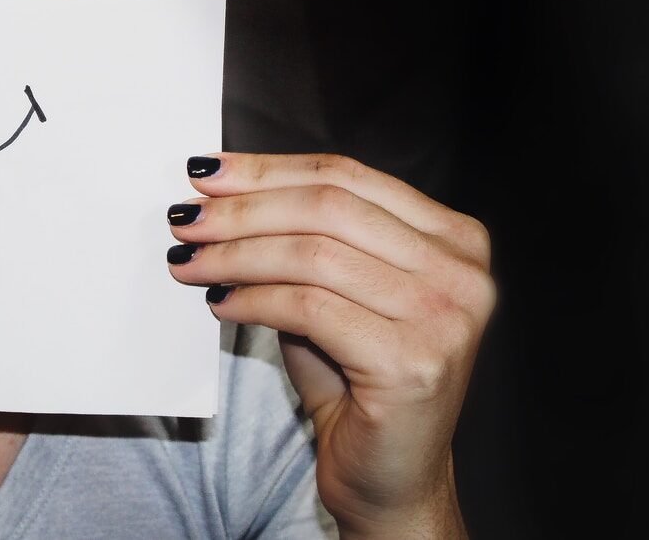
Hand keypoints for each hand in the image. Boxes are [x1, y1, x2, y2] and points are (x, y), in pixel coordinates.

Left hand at [166, 153, 494, 538]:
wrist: (390, 479)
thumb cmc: (356, 379)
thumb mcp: (335, 289)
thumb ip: (302, 235)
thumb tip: (218, 190)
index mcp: (454, 238)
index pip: (347, 176)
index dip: (268, 170)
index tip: (206, 173)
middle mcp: (461, 273)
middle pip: (328, 207)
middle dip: (244, 209)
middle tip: (186, 218)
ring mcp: (444, 318)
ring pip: (313, 255)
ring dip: (235, 254)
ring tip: (188, 260)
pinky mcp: (411, 363)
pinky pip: (308, 308)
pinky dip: (252, 300)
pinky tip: (218, 302)